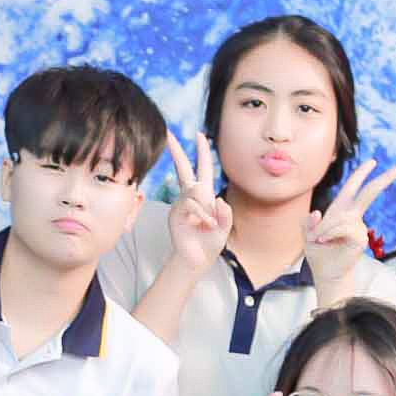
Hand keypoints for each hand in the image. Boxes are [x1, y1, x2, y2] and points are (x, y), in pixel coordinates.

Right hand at [161, 132, 232, 272]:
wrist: (197, 261)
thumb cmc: (210, 244)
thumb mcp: (225, 227)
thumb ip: (226, 214)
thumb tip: (218, 199)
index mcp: (204, 196)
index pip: (201, 168)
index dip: (201, 151)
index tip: (199, 134)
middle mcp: (190, 197)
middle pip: (182, 168)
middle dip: (177, 150)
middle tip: (169, 133)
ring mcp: (181, 205)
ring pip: (193, 191)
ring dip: (206, 208)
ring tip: (211, 224)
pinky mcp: (175, 215)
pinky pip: (190, 205)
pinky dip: (202, 214)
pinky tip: (207, 224)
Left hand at [302, 159, 395, 287]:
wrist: (325, 272)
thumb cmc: (318, 252)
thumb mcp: (307, 234)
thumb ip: (308, 222)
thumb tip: (317, 213)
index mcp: (341, 209)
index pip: (353, 187)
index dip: (362, 173)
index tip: (373, 161)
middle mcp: (353, 215)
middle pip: (371, 192)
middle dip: (386, 178)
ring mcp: (359, 227)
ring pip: (342, 217)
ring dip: (325, 227)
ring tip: (319, 239)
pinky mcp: (361, 239)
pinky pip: (343, 227)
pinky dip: (329, 232)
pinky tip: (325, 240)